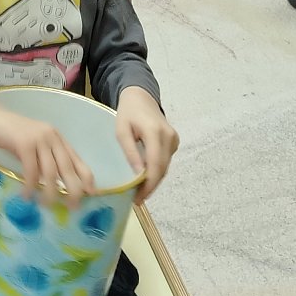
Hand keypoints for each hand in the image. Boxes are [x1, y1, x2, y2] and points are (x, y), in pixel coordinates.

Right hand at [0, 98, 94, 201]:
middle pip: (68, 167)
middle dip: (73, 190)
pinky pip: (31, 171)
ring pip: (51, 172)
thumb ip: (44, 160)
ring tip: (45, 205)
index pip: (77, 158)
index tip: (91, 193)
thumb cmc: (8, 134)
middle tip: (72, 207)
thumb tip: (55, 185)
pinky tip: (26, 195)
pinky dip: (30, 186)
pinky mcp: (24, 143)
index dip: (86, 176)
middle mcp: (51, 136)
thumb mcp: (32, 147)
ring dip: (50, 192)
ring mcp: (38, 138)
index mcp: (56, 138)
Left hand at [115, 86, 178, 200]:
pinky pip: (165, 161)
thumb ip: (130, 151)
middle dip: (151, 186)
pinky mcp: (174, 141)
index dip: (149, 185)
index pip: (155, 165)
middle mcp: (169, 137)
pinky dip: (157, 170)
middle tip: (137, 198)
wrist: (141, 97)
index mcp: (155, 133)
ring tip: (139, 190)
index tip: (139, 198)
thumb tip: (138, 174)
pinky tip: (145, 177)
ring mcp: (174, 139)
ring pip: (165, 166)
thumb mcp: (121, 131)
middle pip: (162, 168)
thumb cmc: (128, 113)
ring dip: (154, 180)